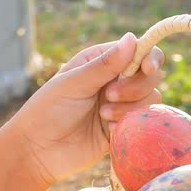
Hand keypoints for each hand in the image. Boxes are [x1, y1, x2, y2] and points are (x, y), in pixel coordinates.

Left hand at [9, 32, 163, 184]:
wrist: (38, 151)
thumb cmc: (48, 111)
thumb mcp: (74, 83)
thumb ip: (104, 64)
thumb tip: (132, 38)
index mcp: (103, 62)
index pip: (141, 52)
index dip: (150, 58)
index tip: (147, 69)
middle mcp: (117, 81)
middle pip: (151, 77)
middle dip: (135, 87)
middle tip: (110, 96)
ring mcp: (122, 106)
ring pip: (151, 100)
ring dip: (129, 108)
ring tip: (102, 115)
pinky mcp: (124, 128)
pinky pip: (143, 123)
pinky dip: (128, 124)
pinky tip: (106, 130)